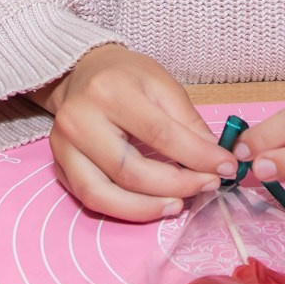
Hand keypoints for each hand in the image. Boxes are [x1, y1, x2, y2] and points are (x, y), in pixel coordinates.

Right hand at [33, 45, 234, 221]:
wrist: (80, 73)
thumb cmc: (124, 76)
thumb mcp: (162, 84)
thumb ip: (188, 121)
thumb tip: (214, 157)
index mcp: (109, 92)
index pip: (159, 134)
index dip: (196, 157)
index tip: (225, 168)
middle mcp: (80, 120)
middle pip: (132, 171)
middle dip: (177, 185)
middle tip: (207, 186)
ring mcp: (64, 147)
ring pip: (105, 194)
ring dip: (148, 208)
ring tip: (179, 205)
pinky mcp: (59, 166)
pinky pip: (91, 199)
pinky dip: (124, 210)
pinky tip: (152, 206)